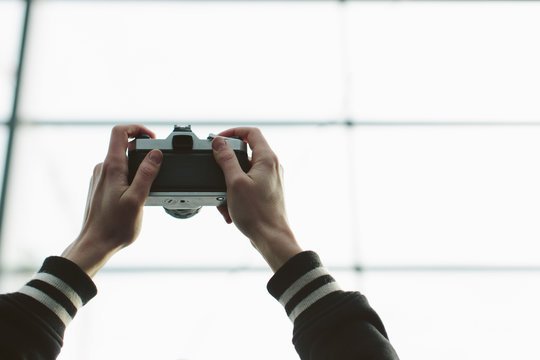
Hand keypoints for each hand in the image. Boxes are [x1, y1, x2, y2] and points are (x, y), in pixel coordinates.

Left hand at [62, 125, 162, 276]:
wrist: (95, 244)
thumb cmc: (114, 227)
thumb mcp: (137, 199)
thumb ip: (146, 174)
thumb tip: (156, 154)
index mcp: (111, 167)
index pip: (119, 133)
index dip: (137, 129)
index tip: (152, 138)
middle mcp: (102, 169)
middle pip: (123, 146)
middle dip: (143, 152)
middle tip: (157, 167)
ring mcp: (100, 178)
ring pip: (122, 161)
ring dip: (137, 167)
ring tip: (148, 186)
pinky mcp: (100, 187)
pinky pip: (118, 173)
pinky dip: (130, 177)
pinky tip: (137, 195)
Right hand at [212, 127, 301, 271]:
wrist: (271, 237)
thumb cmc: (256, 213)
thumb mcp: (234, 182)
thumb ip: (226, 159)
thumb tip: (219, 143)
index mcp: (267, 159)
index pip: (251, 133)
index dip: (233, 132)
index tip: (218, 141)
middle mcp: (272, 167)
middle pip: (245, 153)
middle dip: (227, 165)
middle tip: (216, 173)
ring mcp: (270, 180)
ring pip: (243, 173)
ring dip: (228, 184)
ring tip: (223, 199)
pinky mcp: (267, 192)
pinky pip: (247, 186)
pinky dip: (235, 194)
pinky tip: (229, 209)